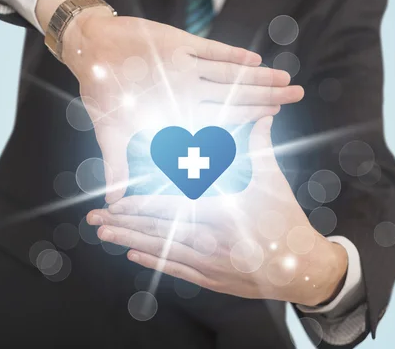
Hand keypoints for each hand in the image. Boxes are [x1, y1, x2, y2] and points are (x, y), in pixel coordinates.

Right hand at [36, 0, 304, 202]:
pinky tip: (255, 58)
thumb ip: (118, 164)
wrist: (91, 51)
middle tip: (296, 94)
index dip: (248, 119)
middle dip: (267, 96)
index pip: (219, 121)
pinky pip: (210, 51)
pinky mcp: (179, 44)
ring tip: (285, 78)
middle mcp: (188, 93)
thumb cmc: (102, 91)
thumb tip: (115, 201)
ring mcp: (186, 69)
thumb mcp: (111, 131)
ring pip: (229, 75)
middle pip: (235, 97)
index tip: (273, 121)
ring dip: (257, 76)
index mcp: (178, 114)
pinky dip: (230, 55)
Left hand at [87, 117, 347, 305]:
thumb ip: (260, 147)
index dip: (138, 207)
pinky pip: (176, 269)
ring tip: (104, 235)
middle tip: (93, 220)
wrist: (301, 268)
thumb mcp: (272, 181)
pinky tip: (134, 255)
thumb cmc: (285, 221)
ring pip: (161, 252)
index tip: (113, 202)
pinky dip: (154, 262)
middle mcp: (208, 241)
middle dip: (122, 225)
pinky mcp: (212, 280)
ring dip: (130, 242)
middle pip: (156, 232)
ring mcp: (208, 264)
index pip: (169, 209)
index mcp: (219, 214)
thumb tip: (262, 115)